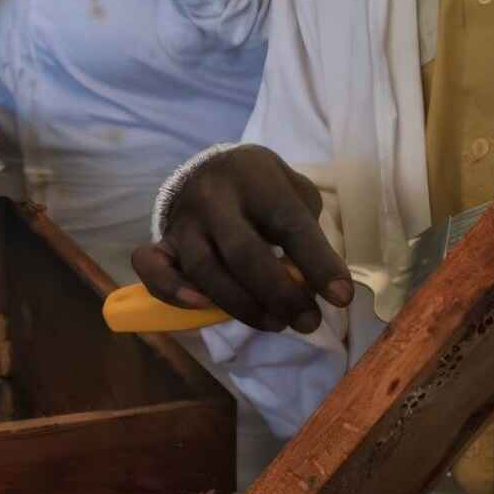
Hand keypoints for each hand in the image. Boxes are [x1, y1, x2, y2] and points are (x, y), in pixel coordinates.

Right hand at [130, 145, 353, 333]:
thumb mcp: (292, 190)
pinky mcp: (162, 241)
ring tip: (276, 324)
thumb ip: (306, 227)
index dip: (318, 264)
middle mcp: (215, 197)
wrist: (211, 170)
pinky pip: (152, 268)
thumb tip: (321, 278)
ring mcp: (184, 220)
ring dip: (242, 306)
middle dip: (280, 294)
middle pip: (244, 253)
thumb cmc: (263, 188)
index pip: (290, 224)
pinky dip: (172, 290)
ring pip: (204, 270)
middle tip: (307, 321)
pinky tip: (199, 308)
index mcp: (256, 177)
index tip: (341, 298)